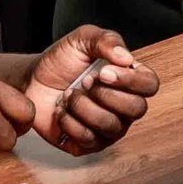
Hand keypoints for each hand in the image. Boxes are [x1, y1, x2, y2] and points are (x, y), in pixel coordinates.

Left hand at [25, 26, 159, 154]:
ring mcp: (109, 128)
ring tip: (69, 95)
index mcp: (129, 79)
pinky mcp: (89, 144)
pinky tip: (62, 111)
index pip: (150, 85)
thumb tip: (126, 58)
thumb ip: (107, 40)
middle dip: (105, 94)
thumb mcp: (82, 39)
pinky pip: (89, 139)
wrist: (32, 81)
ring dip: (83, 107)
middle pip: (136, 109)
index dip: (130, 81)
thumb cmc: (61, 61)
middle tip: (84, 82)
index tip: (104, 72)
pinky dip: (70, 122)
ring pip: (111, 125)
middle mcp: (124, 106)